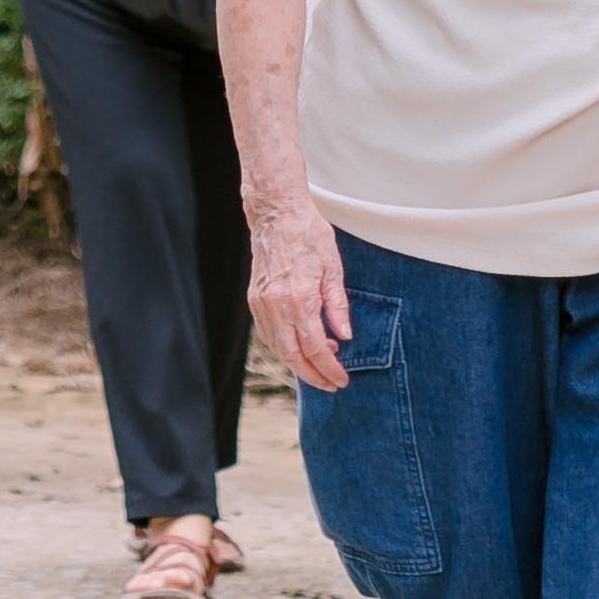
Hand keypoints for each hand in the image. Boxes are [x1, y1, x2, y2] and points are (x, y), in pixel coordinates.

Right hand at [248, 200, 354, 391]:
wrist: (276, 214)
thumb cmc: (308, 235)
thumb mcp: (333, 269)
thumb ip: (337, 306)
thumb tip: (344, 336)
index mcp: (299, 298)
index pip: (315, 347)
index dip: (329, 368)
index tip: (341, 379)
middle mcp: (276, 305)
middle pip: (293, 356)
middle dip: (313, 375)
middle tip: (331, 384)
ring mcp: (261, 303)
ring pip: (277, 348)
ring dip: (298, 362)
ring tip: (321, 361)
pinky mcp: (254, 299)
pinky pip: (267, 334)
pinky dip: (283, 347)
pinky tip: (299, 345)